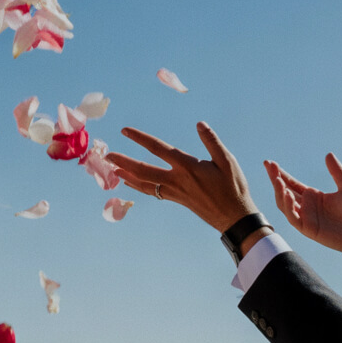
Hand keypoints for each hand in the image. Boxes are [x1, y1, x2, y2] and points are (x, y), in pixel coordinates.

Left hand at [106, 122, 258, 231]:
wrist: (235, 218)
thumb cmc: (234, 188)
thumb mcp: (228, 161)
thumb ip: (212, 142)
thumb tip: (200, 124)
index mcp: (187, 167)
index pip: (158, 148)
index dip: (140, 138)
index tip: (125, 131)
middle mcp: (177, 180)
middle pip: (143, 170)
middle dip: (123, 162)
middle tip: (107, 156)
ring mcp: (175, 192)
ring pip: (144, 183)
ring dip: (126, 176)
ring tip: (111, 170)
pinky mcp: (177, 200)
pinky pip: (152, 192)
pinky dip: (138, 187)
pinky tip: (130, 184)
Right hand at [264, 155, 341, 255]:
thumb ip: (337, 172)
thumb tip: (328, 154)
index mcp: (313, 196)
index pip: (292, 183)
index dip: (280, 174)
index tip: (270, 163)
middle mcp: (306, 206)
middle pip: (284, 191)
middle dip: (275, 178)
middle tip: (269, 165)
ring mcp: (305, 218)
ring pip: (284, 204)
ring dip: (279, 192)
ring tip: (277, 179)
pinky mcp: (307, 229)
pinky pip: (293, 218)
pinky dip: (288, 206)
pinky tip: (287, 194)